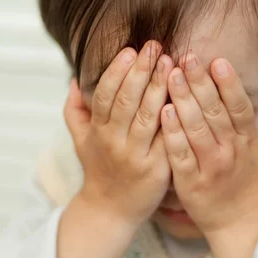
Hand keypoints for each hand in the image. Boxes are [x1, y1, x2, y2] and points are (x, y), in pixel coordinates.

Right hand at [64, 40, 173, 227]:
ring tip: (172, 64)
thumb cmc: (99, 168)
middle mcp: (114, 142)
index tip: (130, 50)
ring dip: (159, 88)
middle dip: (141, 72)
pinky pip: (167, 139)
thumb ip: (75, 109)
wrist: (111, 210)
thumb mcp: (80, 140)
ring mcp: (136, 156)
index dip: (117, 71)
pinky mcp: (157, 169)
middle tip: (155, 47)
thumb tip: (75, 79)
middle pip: (127, 102)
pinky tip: (183, 99)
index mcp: (97, 131)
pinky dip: (174, 119)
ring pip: (148, 117)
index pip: (105, 95)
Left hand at [160, 53, 257, 233]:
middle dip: (199, 82)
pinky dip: (171, 132)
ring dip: (182, 100)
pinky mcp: (189, 181)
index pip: (240, 107)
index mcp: (251, 141)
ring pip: (194, 128)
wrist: (243, 227)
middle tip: (186, 57)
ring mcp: (208, 166)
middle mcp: (230, 151)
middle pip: (213, 111)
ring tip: (169, 75)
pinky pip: (179, 153)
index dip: (229, 83)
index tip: (218, 60)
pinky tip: (162, 111)